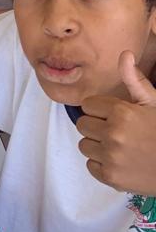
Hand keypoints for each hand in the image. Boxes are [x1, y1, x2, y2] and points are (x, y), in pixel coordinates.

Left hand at [76, 51, 155, 194]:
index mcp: (122, 113)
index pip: (88, 105)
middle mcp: (113, 135)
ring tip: (119, 146)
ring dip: (97, 145)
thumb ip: (135, 80)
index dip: (101, 109)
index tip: (114, 114)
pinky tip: (120, 161)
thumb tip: (124, 54)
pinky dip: (102, 164)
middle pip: (82, 124)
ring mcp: (111, 158)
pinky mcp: (111, 178)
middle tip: (117, 130)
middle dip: (97, 125)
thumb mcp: (154, 102)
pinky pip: (90, 166)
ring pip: (84, 145)